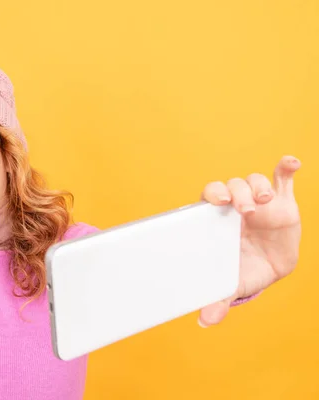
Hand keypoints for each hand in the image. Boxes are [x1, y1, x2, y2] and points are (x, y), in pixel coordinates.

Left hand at [198, 155, 301, 326]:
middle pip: (233, 185)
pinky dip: (286, 167)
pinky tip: (291, 163)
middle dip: (238, 192)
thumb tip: (205, 320)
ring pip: (255, 180)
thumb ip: (218, 299)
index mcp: (218, 219)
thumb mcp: (232, 284)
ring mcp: (260, 200)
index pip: (210, 196)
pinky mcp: (283, 201)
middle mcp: (236, 205)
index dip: (214, 194)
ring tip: (265, 200)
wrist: (269, 268)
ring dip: (259, 186)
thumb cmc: (242, 270)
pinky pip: (283, 177)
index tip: (220, 200)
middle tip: (246, 209)